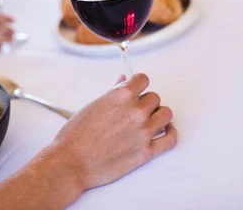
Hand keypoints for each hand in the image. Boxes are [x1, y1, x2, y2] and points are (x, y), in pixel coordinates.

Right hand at [51, 73, 176, 190]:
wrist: (72, 162)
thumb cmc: (76, 136)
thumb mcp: (93, 105)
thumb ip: (113, 93)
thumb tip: (123, 82)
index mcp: (121, 96)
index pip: (143, 79)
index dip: (138, 84)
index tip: (136, 89)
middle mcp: (135, 111)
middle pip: (155, 97)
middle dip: (145, 102)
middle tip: (136, 109)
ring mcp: (143, 132)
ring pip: (166, 114)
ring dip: (158, 115)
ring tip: (149, 120)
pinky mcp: (147, 152)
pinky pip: (170, 139)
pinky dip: (170, 133)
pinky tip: (165, 131)